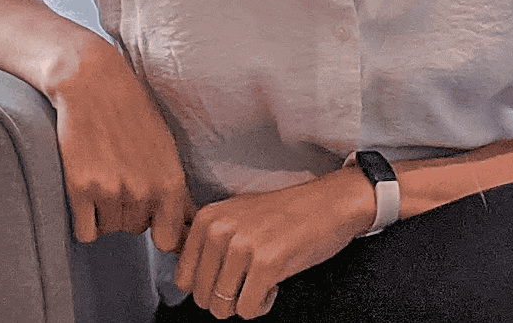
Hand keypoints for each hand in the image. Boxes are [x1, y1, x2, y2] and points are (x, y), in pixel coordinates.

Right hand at [51, 47, 197, 251]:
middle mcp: (144, 191)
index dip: (160, 232)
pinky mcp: (81, 189)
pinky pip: (86, 232)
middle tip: (122, 174)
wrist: (94, 84)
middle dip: (131, 210)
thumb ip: (176, 189)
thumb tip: (191, 223)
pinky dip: (85, 219)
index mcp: (171, 181)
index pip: (169, 239)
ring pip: (110, 230)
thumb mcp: (166, 147)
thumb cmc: (134, 112)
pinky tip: (88, 189)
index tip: (153, 222)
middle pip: (136, 230)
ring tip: (105, 173)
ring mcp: (112, 191)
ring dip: (106, 212)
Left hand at [174, 169, 370, 318]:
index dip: (207, 286)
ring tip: (261, 280)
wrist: (328, 203)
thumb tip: (187, 281)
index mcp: (207, 218)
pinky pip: (247, 310)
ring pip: (221, 308)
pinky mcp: (267, 263)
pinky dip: (261, 305)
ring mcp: (242, 246)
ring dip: (244, 302)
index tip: (229, 274)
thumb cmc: (283, 214)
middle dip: (225, 298)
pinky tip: (274, 284)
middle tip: (248, 279)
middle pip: (202, 297)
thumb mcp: (236, 216)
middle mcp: (219, 229)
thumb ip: (208, 242)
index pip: (183, 278)